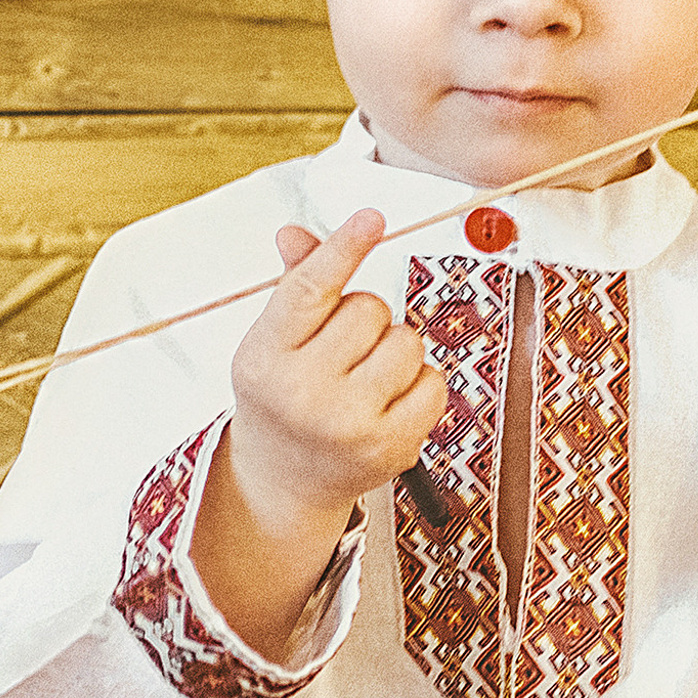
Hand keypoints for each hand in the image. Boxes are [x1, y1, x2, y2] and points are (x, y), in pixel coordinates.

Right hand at [189, 211, 448, 658]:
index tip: (371, 217)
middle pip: (368, 308)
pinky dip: (420, 385)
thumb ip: (294, 285)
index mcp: (264, 357)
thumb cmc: (281, 396)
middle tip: (341, 352)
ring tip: (365, 378)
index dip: (343, 248)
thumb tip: (294, 233)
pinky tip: (389, 403)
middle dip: (365, 319)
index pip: (310, 289)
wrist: (282, 480)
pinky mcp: (389, 447)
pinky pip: (433, 382)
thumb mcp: (273, 342)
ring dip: (394, 350)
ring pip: (406, 341)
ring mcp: (347, 423)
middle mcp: (301, 392)